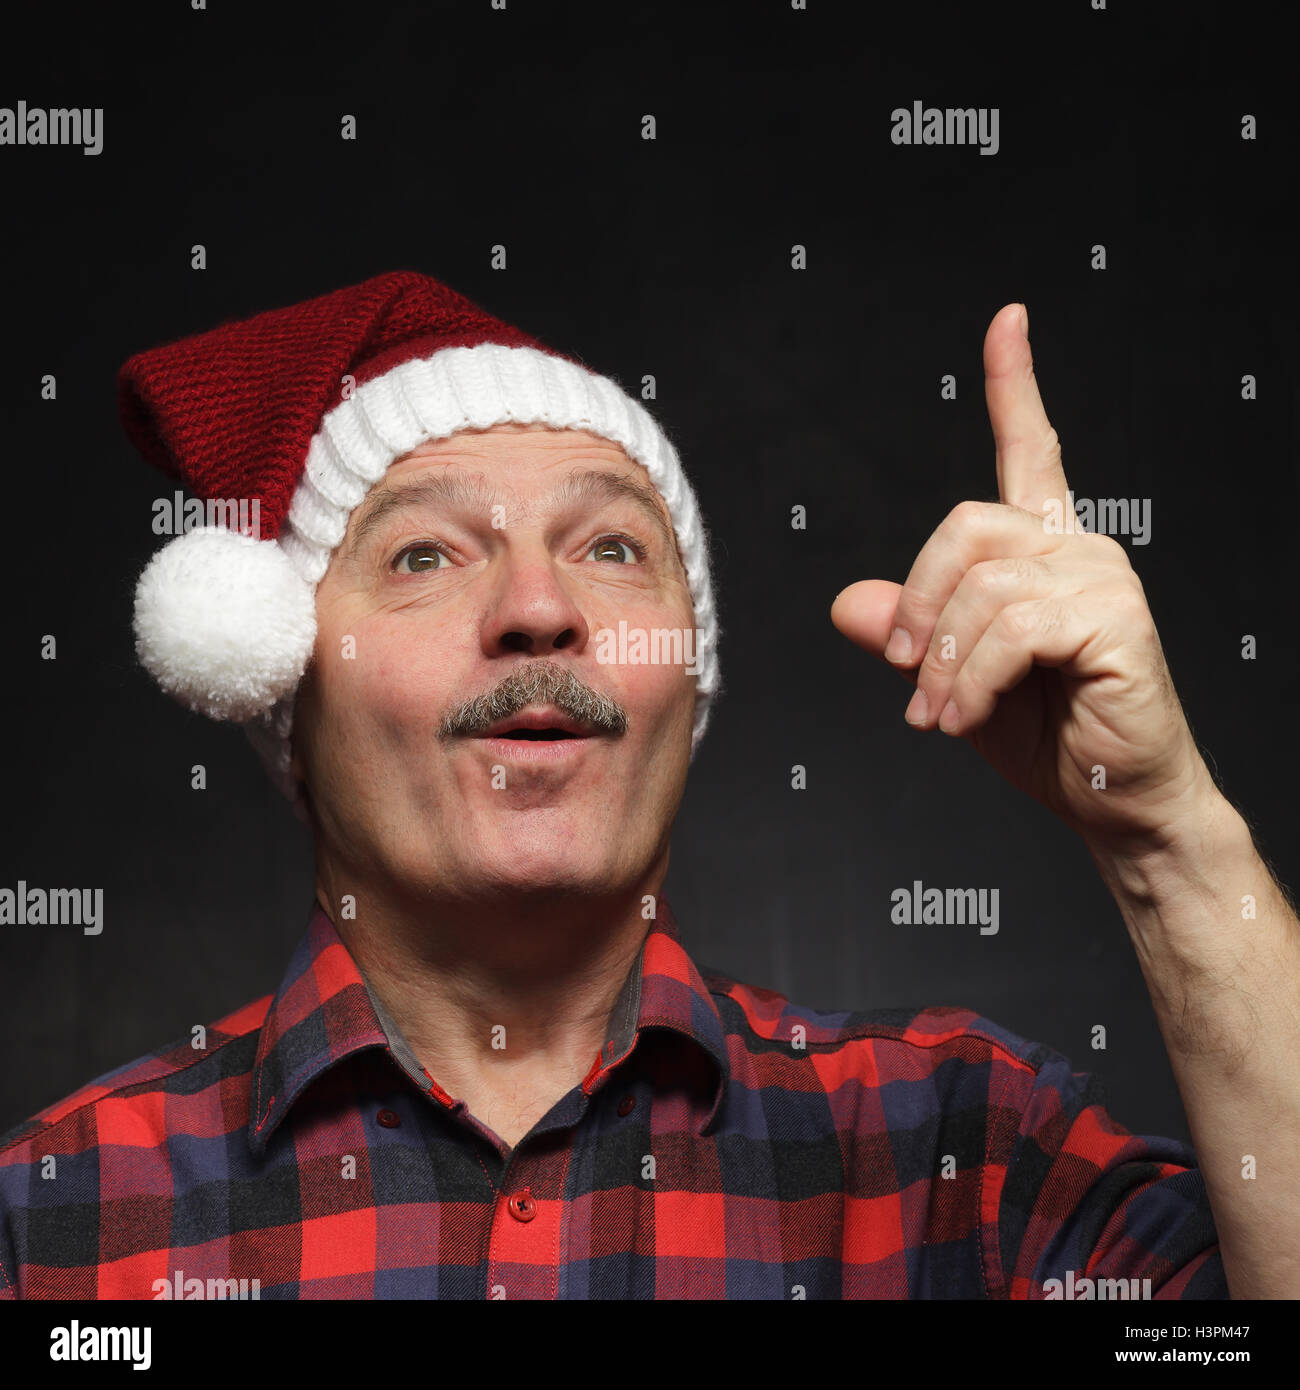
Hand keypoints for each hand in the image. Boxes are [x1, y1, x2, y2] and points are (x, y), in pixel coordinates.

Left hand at [831, 303, 1218, 857]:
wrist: (1113, 801)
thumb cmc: (1046, 736)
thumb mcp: (952, 679)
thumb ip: (908, 634)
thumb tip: (847, 602)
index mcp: (1042, 551)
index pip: (1030, 450)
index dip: (1014, 384)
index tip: (1006, 321)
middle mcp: (1075, 548)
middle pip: (964, 526)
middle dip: (916, 605)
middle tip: (902, 673)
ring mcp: (1100, 577)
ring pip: (982, 586)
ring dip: (940, 662)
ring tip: (935, 714)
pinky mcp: (1115, 618)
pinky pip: (1011, 630)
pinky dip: (970, 680)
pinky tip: (964, 717)